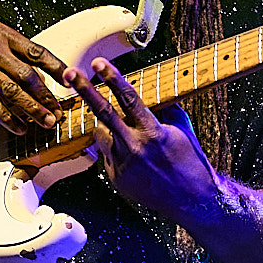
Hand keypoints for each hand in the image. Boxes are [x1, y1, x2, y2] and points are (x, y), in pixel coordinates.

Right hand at [0, 11, 71, 135]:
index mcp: (4, 35)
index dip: (57, 67)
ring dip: (33, 110)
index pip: (38, 52)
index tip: (70, 79)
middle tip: (58, 111)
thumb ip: (13, 46)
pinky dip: (8, 118)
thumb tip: (37, 65)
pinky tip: (20, 127)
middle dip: (47, 97)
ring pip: (13, 94)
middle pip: (28, 77)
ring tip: (46, 122)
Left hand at [67, 58, 218, 218]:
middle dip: (85, 90)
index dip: (112, 78)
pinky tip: (134, 156)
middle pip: (102, 112)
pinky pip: (106, 153)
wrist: (192, 198)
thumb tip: (149, 91)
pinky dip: (115, 148)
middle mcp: (134, 147)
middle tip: (71, 74)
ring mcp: (122, 164)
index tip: (99, 63)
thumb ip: (163, 108)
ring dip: (106, 125)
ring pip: (100, 134)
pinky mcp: (115, 177)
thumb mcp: (181, 129)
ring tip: (124, 129)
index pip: (128, 98)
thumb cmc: (190, 162)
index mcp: (152, 132)